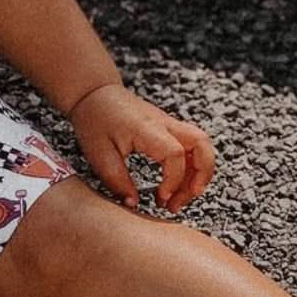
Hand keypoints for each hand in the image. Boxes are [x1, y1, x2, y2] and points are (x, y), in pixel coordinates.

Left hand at [68, 83, 214, 213]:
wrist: (94, 93)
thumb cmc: (95, 118)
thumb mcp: (99, 154)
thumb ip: (117, 181)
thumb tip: (133, 204)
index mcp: (147, 129)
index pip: (175, 154)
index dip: (173, 181)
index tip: (160, 198)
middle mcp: (164, 123)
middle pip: (201, 144)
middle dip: (202, 175)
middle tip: (186, 198)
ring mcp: (169, 124)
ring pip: (201, 145)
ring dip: (198, 172)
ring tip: (180, 196)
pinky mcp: (167, 128)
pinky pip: (190, 146)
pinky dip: (190, 167)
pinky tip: (174, 184)